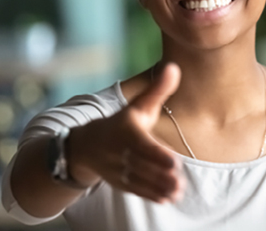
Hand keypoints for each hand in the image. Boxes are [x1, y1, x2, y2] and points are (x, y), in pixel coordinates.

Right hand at [68, 63, 185, 202]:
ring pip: (139, 180)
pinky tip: (167, 199)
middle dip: (160, 175)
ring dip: (158, 187)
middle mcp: (119, 152)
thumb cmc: (121, 123)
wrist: (85, 145)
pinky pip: (135, 190)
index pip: (142, 145)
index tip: (174, 162)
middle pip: (142, 165)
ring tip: (178, 192)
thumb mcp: (137, 106)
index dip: (157, 155)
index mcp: (125, 132)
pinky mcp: (119, 182)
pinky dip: (150, 195)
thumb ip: (157, 90)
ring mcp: (118, 169)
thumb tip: (174, 67)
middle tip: (180, 182)